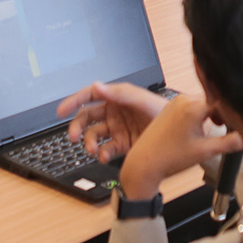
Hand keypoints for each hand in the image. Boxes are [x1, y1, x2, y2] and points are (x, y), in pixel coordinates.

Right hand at [57, 80, 173, 162]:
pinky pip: (107, 150)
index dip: (74, 101)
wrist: (181, 133)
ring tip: (92, 150)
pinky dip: (103, 154)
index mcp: (116, 97)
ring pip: (95, 136)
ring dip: (90, 143)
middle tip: (73, 136)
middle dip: (77, 127)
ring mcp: (118, 129)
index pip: (90, 96)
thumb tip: (96, 86)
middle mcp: (114, 112)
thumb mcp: (141, 99)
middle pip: (87, 118)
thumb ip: (118, 94)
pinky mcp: (123, 144)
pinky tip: (104, 156)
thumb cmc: (163, 111)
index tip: (61, 111)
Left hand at [114, 94, 242, 201]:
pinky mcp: (170, 109)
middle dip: (222, 115)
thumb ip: (229, 143)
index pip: (223, 102)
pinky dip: (199, 117)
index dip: (232, 114)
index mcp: (193, 106)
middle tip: (225, 132)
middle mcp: (183, 99)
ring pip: (203, 105)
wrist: (144, 164)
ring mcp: (175, 103)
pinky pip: (191, 107)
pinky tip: (197, 133)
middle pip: (214, 101)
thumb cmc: (169, 158)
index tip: (237, 125)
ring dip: (210, 116)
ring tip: (208, 135)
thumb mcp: (205, 151)